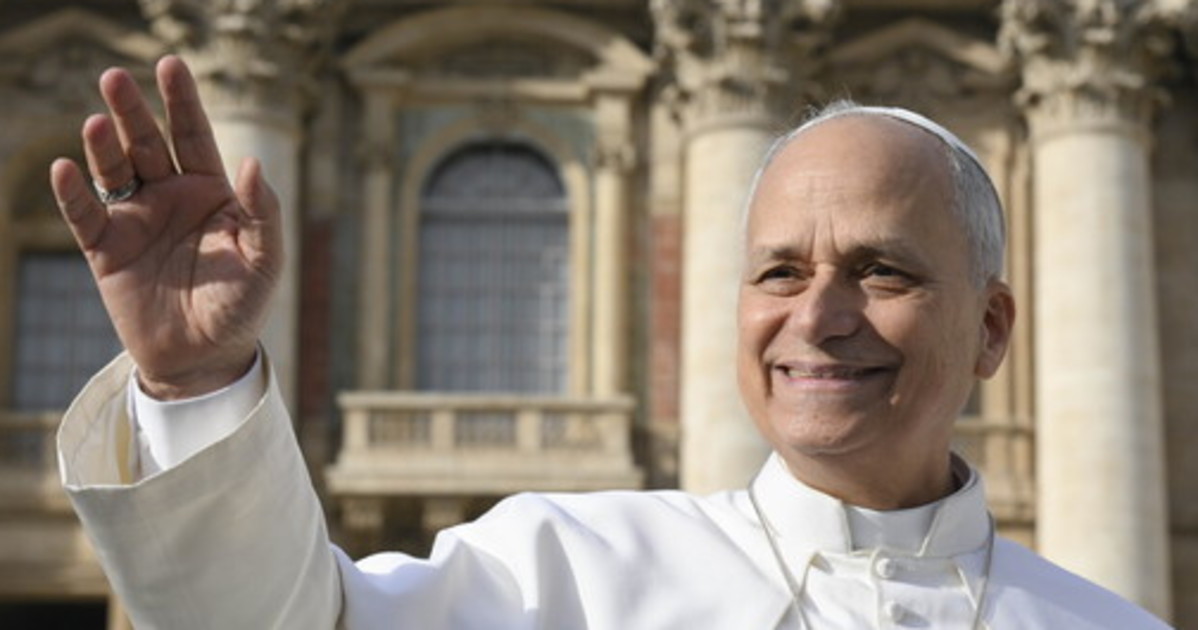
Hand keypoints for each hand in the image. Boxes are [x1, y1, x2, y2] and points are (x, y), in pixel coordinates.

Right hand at [49, 56, 281, 398]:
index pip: (194, 136)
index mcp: (211, 191)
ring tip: (97, 121)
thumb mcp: (264, 260)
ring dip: (103, 145)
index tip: (171, 65)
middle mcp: (170, 196)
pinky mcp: (106, 250)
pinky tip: (66, 169)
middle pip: (148, 142)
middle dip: (133, 111)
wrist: (203, 359)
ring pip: (115, 170)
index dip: (183, 101)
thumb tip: (251, 163)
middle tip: (116, 77)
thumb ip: (261, 213)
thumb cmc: (241, 306)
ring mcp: (136, 220)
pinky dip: (73, 193)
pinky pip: (85, 215)